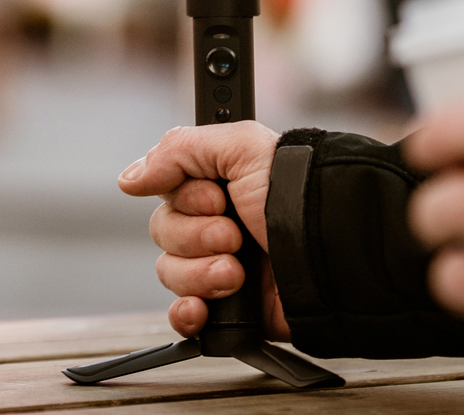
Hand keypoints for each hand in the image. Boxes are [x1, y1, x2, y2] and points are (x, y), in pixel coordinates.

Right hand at [118, 121, 289, 339]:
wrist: (335, 253)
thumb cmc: (299, 193)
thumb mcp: (240, 147)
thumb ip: (178, 150)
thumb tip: (129, 178)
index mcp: (218, 185)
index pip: (166, 193)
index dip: (186, 199)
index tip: (218, 198)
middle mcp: (217, 225)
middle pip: (163, 234)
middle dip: (196, 237)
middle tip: (234, 235)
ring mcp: (221, 268)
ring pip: (170, 274)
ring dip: (200, 274)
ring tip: (238, 273)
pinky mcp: (230, 310)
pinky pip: (184, 317)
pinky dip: (186, 315)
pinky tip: (202, 310)